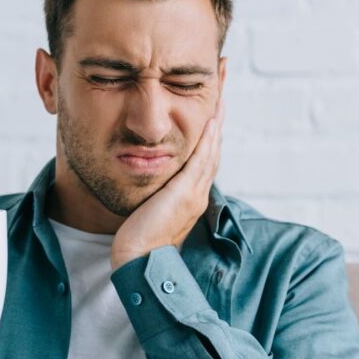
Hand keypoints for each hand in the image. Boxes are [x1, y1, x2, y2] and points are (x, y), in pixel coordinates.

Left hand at [110, 96, 224, 270]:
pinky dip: (208, 139)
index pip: (205, 163)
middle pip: (214, 153)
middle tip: (221, 98)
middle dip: (217, 125)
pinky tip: (211, 120)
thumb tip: (149, 186)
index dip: (210, 139)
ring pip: (212, 152)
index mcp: (191, 200)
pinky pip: (202, 159)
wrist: (137, 260)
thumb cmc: (137, 241)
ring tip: (221, 100)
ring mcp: (195, 194)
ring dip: (217, 124)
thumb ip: (155, 198)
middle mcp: (198, 195)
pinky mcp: (185, 193)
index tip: (211, 117)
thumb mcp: (150, 212)